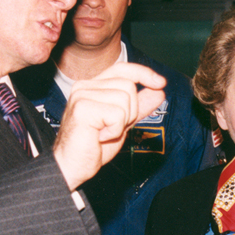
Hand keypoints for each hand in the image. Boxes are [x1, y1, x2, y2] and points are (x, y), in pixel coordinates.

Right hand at [53, 63, 165, 191]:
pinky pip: (117, 114)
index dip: (143, 73)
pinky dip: (115, 130)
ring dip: (121, 123)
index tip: (161, 83)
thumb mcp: (123, 122)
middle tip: (112, 128)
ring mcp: (82, 95)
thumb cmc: (93, 146)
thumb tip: (159, 90)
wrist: (73, 166)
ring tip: (104, 132)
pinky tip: (100, 137)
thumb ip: (139, 106)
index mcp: (93, 86)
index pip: (123, 69)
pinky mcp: (82, 108)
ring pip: (124, 99)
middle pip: (128, 85)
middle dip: (131, 111)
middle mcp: (85, 86)